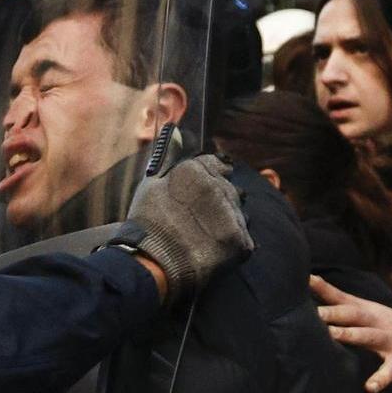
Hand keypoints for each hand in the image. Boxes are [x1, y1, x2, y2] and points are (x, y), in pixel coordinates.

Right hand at [125, 154, 253, 305]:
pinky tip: (212, 249)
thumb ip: (168, 156)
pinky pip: (244, 237)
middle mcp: (219, 187)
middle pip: (231, 189)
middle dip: (219, 201)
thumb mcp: (150, 183)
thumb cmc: (147, 223)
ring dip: (228, 221)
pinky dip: (232, 244)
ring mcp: (232, 215)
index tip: (203, 191)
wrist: (152, 263)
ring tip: (204, 236)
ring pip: (239, 212)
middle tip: (199, 220)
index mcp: (196, 171)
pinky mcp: (241, 241)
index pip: (219, 163)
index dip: (213, 176)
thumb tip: (176, 130)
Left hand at [311, 275, 391, 392]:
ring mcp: (390, 340)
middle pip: (353, 314)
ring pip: (368, 336)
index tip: (305, 278)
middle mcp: (377, 322)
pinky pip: (390, 371)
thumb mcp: (371, 312)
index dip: (324, 288)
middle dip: (333, 313)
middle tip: (312, 312)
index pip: (342, 297)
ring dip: (350, 335)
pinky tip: (370, 388)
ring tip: (333, 335)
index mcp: (367, 310)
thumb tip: (312, 305)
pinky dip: (380, 379)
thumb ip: (345, 308)